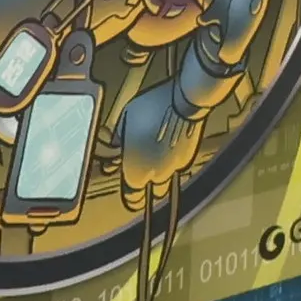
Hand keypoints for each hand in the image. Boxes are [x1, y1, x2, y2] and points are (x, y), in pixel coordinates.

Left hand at [114, 80, 201, 205]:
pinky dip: (170, 160)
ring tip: (152, 155)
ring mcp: (174, 168)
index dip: (129, 195)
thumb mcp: (124, 120)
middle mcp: (156, 175)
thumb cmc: (152, 109)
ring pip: (165, 180)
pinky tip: (165, 144)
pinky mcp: (187, 156)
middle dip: (145, 184)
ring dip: (158, 173)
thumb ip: (118, 139)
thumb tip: (113, 146)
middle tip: (139, 171)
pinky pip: (176, 165)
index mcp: (136, 171)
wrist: (183, 102)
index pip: (132, 197)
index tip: (126, 189)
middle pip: (151, 192)